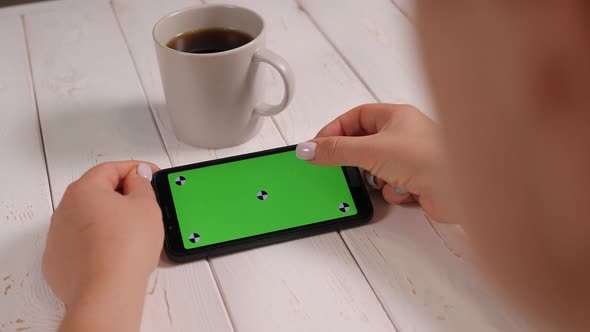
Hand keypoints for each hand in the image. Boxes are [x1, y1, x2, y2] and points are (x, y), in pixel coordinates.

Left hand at [43, 161, 162, 330]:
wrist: (107, 291)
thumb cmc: (125, 248)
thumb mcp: (147, 206)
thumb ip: (142, 184)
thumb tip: (138, 176)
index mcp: (84, 190)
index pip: (111, 169)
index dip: (136, 169)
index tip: (150, 175)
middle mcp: (64, 210)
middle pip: (96, 193)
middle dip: (121, 196)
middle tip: (144, 205)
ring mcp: (58, 237)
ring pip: (87, 219)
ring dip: (108, 221)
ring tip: (132, 234)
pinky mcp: (58, 262)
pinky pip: (80, 244)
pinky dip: (96, 244)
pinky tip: (115, 253)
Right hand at [296, 103, 447, 221]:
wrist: (461, 188)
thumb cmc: (428, 158)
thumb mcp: (370, 150)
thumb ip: (336, 150)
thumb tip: (309, 149)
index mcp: (397, 116)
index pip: (356, 117)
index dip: (335, 130)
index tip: (318, 146)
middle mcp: (405, 135)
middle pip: (365, 144)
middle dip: (357, 158)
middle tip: (346, 165)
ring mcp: (412, 159)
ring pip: (377, 167)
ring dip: (377, 177)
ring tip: (387, 178)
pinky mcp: (417, 181)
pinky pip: (391, 185)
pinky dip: (393, 190)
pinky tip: (406, 190)